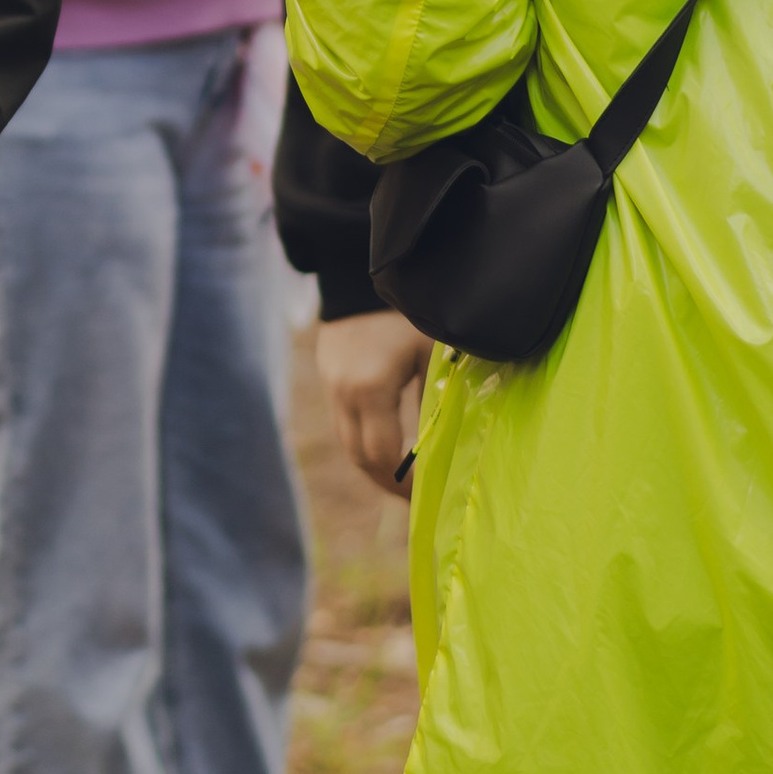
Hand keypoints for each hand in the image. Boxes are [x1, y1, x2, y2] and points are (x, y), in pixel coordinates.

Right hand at [317, 307, 430, 497]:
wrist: (358, 274)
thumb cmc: (405, 314)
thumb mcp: (430, 354)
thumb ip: (433, 400)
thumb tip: (444, 445)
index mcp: (372, 388)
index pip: (382, 455)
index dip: (404, 482)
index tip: (427, 495)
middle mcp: (344, 393)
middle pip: (360, 457)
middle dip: (387, 483)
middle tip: (415, 499)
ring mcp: (331, 387)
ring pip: (348, 443)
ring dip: (373, 466)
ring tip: (401, 480)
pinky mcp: (328, 380)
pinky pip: (343, 424)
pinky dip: (363, 443)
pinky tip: (385, 446)